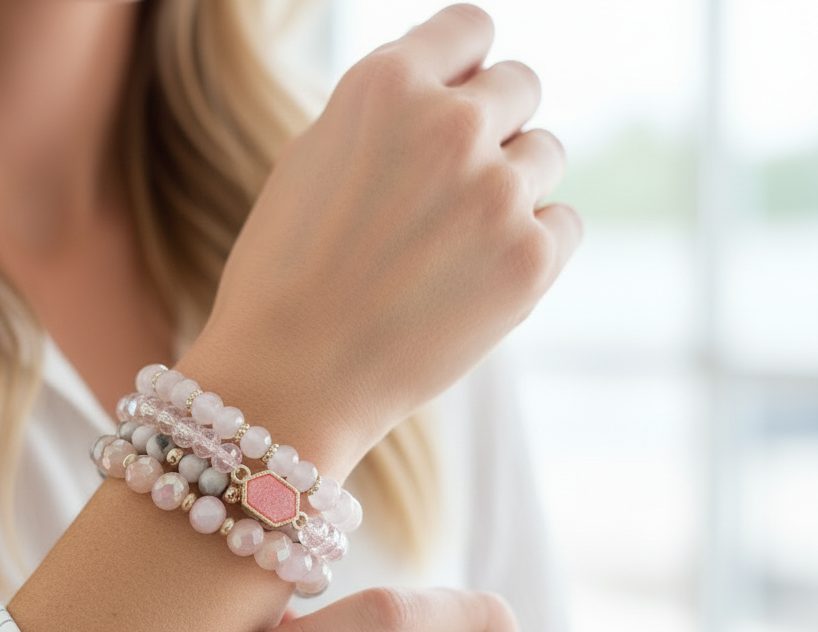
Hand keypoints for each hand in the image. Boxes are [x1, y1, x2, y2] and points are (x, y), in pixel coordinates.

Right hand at [178, 4, 578, 480]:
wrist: (289, 381)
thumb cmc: (283, 277)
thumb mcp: (309, 163)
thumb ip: (383, 115)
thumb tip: (448, 94)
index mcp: (382, 86)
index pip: (467, 28)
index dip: (462, 65)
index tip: (456, 96)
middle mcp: (448, 124)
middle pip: (519, 84)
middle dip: (492, 124)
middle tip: (451, 185)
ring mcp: (497, 191)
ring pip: (545, 153)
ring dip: (510, 185)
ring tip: (449, 244)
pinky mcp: (531, 259)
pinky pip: (562, 222)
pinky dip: (530, 245)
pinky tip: (473, 279)